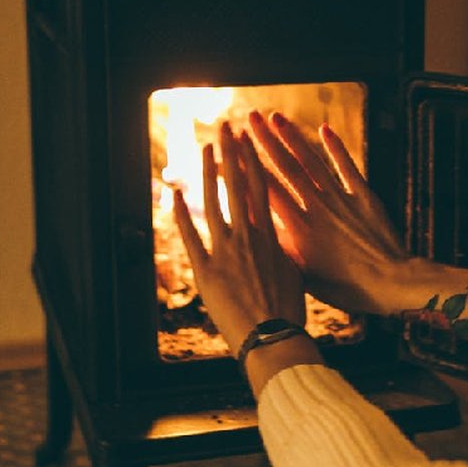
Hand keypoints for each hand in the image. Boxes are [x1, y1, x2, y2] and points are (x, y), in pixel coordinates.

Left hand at [172, 122, 305, 354]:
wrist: (273, 338)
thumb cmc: (289, 312)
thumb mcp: (294, 274)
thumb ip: (282, 251)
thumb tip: (279, 240)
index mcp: (271, 237)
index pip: (262, 189)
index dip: (254, 161)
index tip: (249, 140)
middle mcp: (248, 237)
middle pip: (238, 185)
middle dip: (231, 153)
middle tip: (225, 127)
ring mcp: (225, 252)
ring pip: (213, 202)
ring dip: (207, 173)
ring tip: (204, 149)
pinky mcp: (206, 271)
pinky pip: (190, 236)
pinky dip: (180, 213)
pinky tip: (172, 192)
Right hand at [247, 111, 467, 314]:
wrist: (391, 284)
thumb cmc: (346, 288)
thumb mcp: (306, 276)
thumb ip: (284, 250)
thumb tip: (261, 230)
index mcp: (299, 229)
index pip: (265, 191)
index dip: (245, 168)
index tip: (230, 149)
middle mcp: (317, 207)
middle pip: (285, 167)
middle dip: (264, 140)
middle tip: (248, 118)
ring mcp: (341, 199)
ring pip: (312, 161)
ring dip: (293, 137)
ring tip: (275, 116)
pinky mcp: (364, 196)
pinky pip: (347, 166)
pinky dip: (336, 147)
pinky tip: (325, 128)